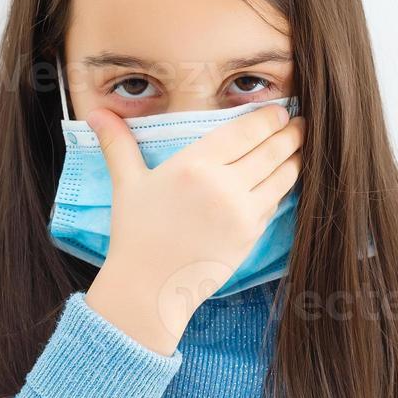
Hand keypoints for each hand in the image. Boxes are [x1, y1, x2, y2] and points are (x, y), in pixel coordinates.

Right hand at [83, 103, 303, 354]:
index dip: (267, 117)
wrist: (149, 287)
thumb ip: (117, 144)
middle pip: (270, 149)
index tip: (279, 109)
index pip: (244, 131)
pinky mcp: (251, 235)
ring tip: (302, 146)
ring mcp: (241, 212)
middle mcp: (223, 185)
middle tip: (301, 122)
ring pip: (281, 175)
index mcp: (194, 164)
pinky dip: (284, 187)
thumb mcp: (126, 184)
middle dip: (290, 132)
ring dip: (296, 157)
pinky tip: (286, 178)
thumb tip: (95, 113)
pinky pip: (275, 202)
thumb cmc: (135, 233)